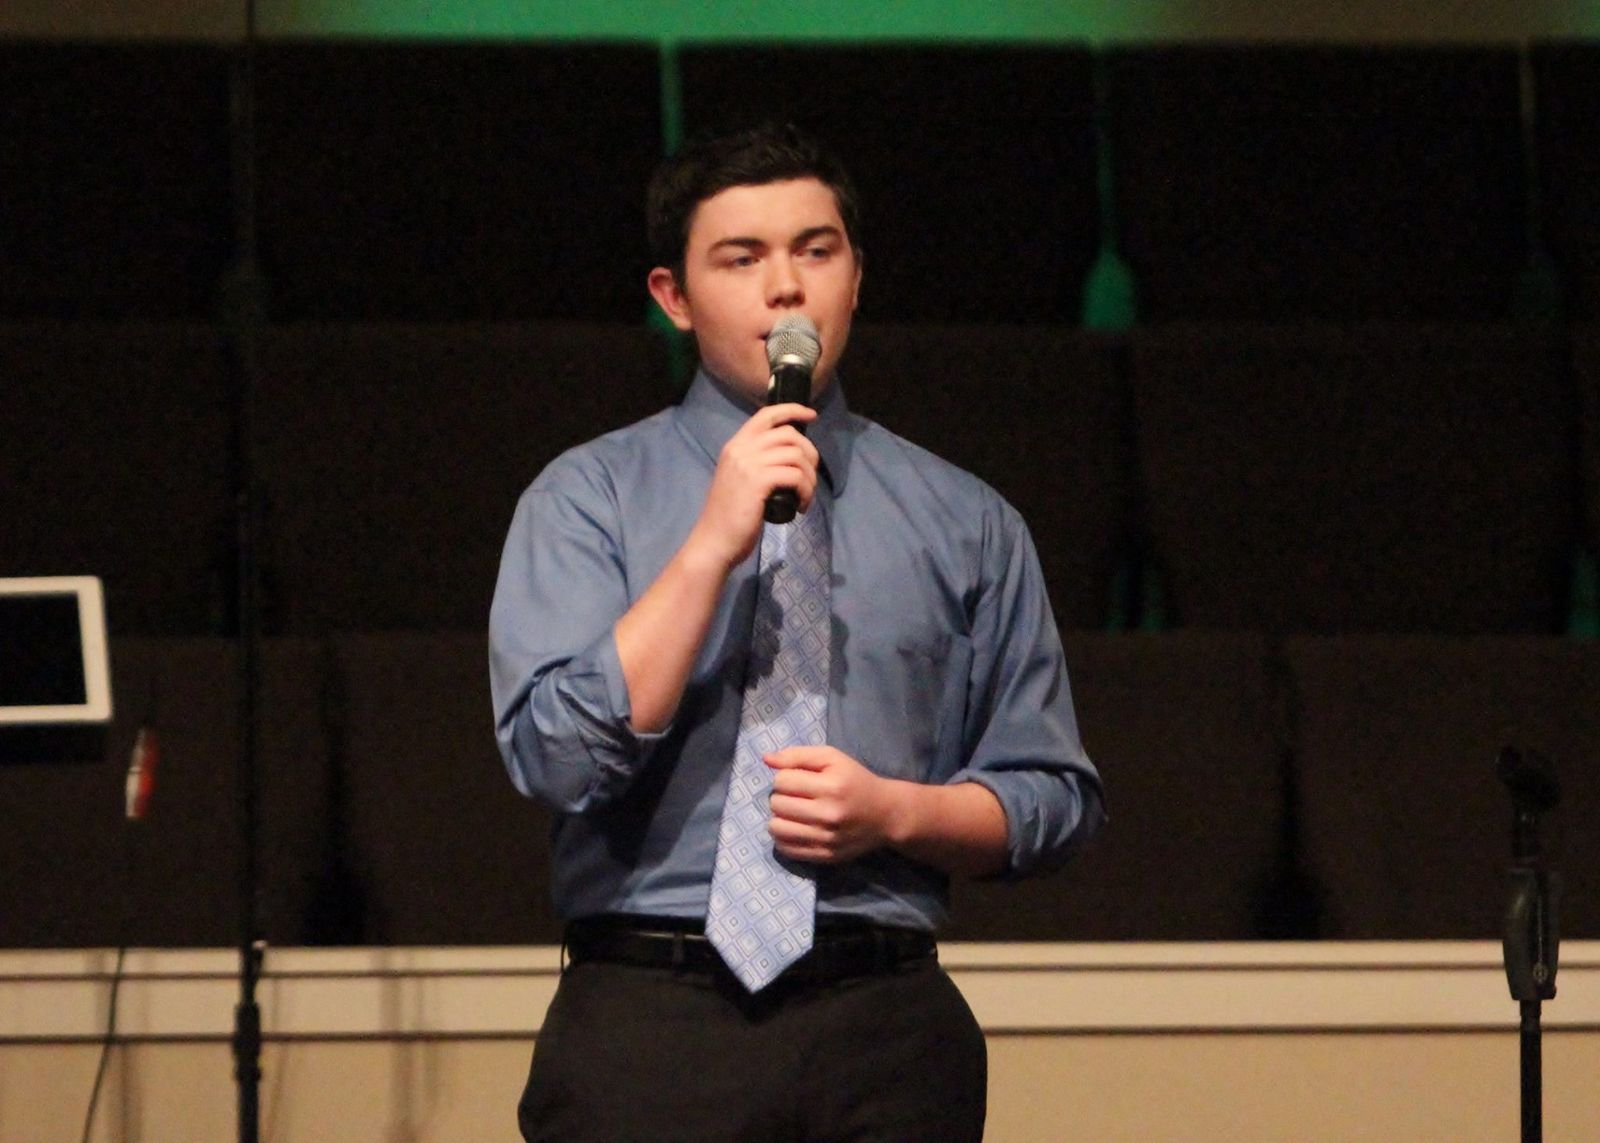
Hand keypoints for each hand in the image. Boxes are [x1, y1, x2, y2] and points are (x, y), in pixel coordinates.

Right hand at [686, 403, 818, 571]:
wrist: (714, 541)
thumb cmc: (729, 517)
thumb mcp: (740, 480)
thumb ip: (757, 463)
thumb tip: (790, 456)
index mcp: (735, 446)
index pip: (766, 415)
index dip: (792, 410)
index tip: (811, 416)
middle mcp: (740, 449)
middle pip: (788, 434)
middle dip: (809, 453)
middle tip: (810, 478)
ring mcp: (748, 464)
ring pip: (796, 455)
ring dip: (810, 477)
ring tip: (805, 496)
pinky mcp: (758, 482)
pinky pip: (795, 476)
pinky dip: (806, 491)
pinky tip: (801, 505)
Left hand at [765, 746, 901, 863]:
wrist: (885, 814)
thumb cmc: (856, 780)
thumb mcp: (832, 758)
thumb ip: (797, 755)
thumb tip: (766, 759)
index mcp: (831, 786)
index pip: (781, 781)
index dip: (785, 777)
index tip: (798, 780)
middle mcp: (828, 814)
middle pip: (776, 804)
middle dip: (781, 797)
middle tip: (796, 797)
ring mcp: (826, 838)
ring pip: (776, 828)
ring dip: (780, 818)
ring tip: (794, 813)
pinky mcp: (825, 856)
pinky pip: (786, 849)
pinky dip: (784, 838)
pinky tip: (796, 829)